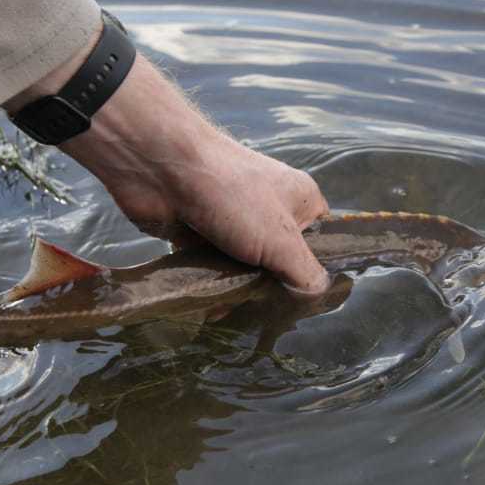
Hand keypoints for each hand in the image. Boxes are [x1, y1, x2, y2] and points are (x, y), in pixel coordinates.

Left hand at [6, 32, 330, 292]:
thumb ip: (305, 272)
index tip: (307, 304)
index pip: (324, 244)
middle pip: (282, 263)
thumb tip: (321, 294)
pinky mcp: (203, 236)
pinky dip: (214, 286)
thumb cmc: (232, 196)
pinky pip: (216, 270)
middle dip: (272, 290)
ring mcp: (235, 223)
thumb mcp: (281, 239)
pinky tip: (212, 307)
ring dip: (240, 292)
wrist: (161, 170)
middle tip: (267, 314)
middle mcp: (271, 210)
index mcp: (300, 202)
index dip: (316, 275)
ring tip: (235, 311)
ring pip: (247, 270)